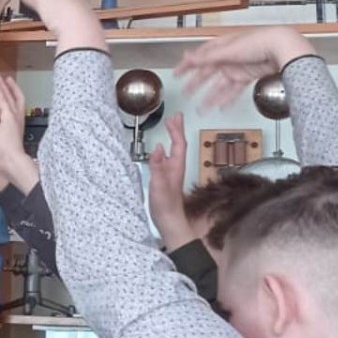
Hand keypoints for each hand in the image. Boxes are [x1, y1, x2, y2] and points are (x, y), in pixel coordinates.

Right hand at [147, 113, 192, 249]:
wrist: (169, 221)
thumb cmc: (165, 205)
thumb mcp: (158, 184)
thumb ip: (158, 166)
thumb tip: (158, 148)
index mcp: (176, 166)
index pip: (178, 144)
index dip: (176, 130)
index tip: (173, 118)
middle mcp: (176, 167)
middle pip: (179, 144)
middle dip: (177, 130)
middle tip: (175, 117)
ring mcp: (172, 173)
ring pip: (175, 150)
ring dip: (173, 137)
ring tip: (171, 127)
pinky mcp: (167, 179)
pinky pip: (168, 158)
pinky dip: (167, 149)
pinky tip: (162, 150)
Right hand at [174, 27, 316, 109]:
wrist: (281, 48)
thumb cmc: (258, 42)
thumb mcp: (228, 49)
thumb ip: (207, 57)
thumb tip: (188, 58)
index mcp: (221, 46)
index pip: (199, 56)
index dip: (187, 64)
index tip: (176, 73)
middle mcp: (228, 57)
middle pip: (207, 72)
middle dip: (195, 83)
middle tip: (185, 93)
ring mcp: (237, 67)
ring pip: (219, 85)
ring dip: (209, 96)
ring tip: (201, 108)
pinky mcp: (247, 77)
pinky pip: (233, 91)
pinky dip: (226, 99)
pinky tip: (220, 107)